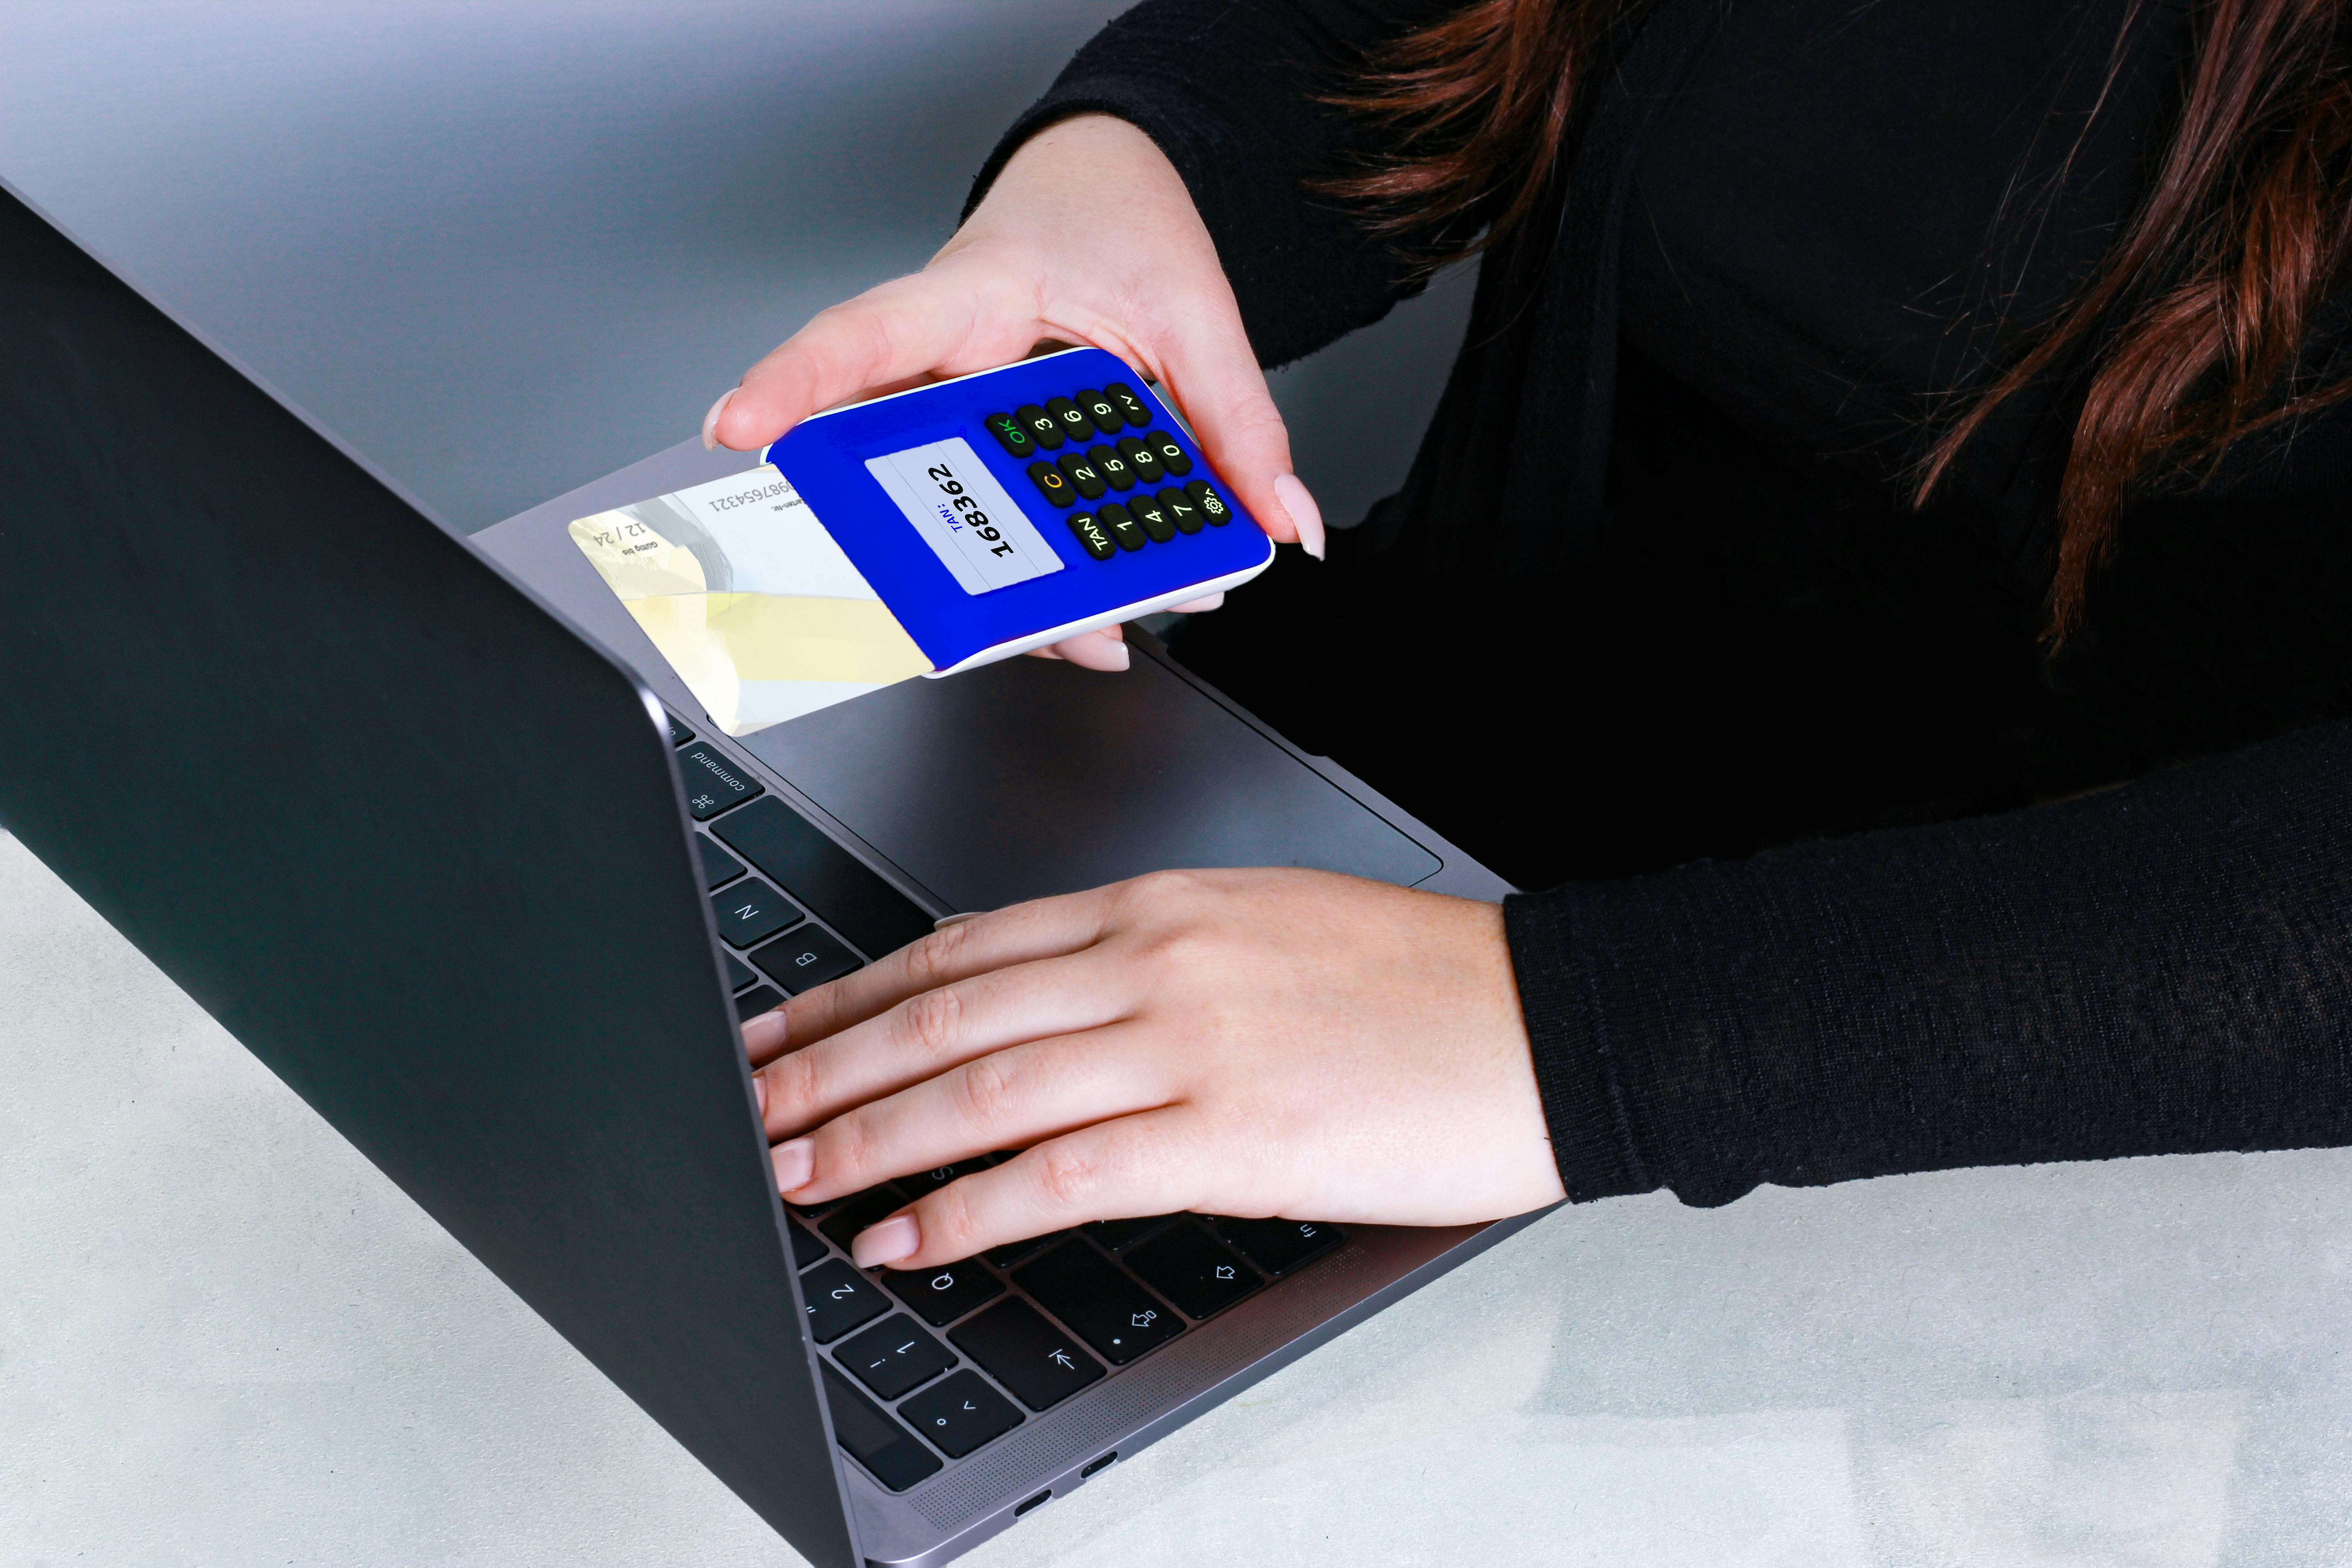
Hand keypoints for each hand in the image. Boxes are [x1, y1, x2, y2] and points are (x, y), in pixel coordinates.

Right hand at [699, 114, 1324, 669]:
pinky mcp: (991, 454)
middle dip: (935, 561)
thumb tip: (1279, 517)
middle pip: (901, 471)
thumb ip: (1238, 418)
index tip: (739, 425)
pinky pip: (999, 525)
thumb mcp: (1194, 309)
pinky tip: (1099, 615)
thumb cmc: (1116, 221)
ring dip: (1012, 592)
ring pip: (951, 520)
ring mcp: (959, 416)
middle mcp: (942, 366)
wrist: (1112, 189)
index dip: (793, 383)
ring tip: (1090, 635)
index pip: (862, 335)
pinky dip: (1048, 579)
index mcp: (966, 297)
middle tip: (977, 622)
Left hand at [739, 869, 1566, 1270]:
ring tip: (794, 1176)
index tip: (786, 1028)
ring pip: (978, 1089)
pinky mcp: (1228, 1132)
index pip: (964, 946)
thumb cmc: (1416, 983)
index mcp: (1160, 904)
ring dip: (867, 1139)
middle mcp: (1154, 959)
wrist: (1543, 1019)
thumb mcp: (1264, 931)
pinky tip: (907, 1237)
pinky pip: (1058, 1173)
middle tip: (749, 1109)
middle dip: (826, 1068)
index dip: (855, 993)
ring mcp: (1186, 1042)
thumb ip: (1150, 959)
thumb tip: (1045, 1010)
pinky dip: (963, 1209)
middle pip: (945, 1012)